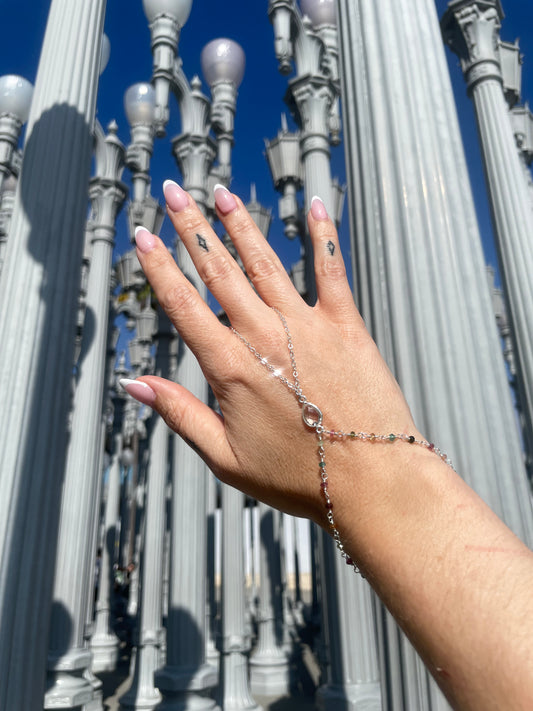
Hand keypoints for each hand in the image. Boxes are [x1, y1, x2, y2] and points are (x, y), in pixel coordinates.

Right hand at [126, 182, 417, 525]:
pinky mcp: (346, 326)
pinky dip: (323, 236)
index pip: (184, 305)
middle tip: (173, 193)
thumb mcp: (225, 457)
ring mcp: (308, 327)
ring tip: (221, 194)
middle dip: (192, 228)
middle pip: (219, 272)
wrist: (372, 480)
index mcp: (232, 368)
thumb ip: (179, 414)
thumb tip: (134, 383)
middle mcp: (265, 336)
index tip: (143, 235)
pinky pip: (332, 270)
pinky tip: (317, 205)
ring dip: (241, 226)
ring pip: (265, 263)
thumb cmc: (299, 477)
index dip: (159, 267)